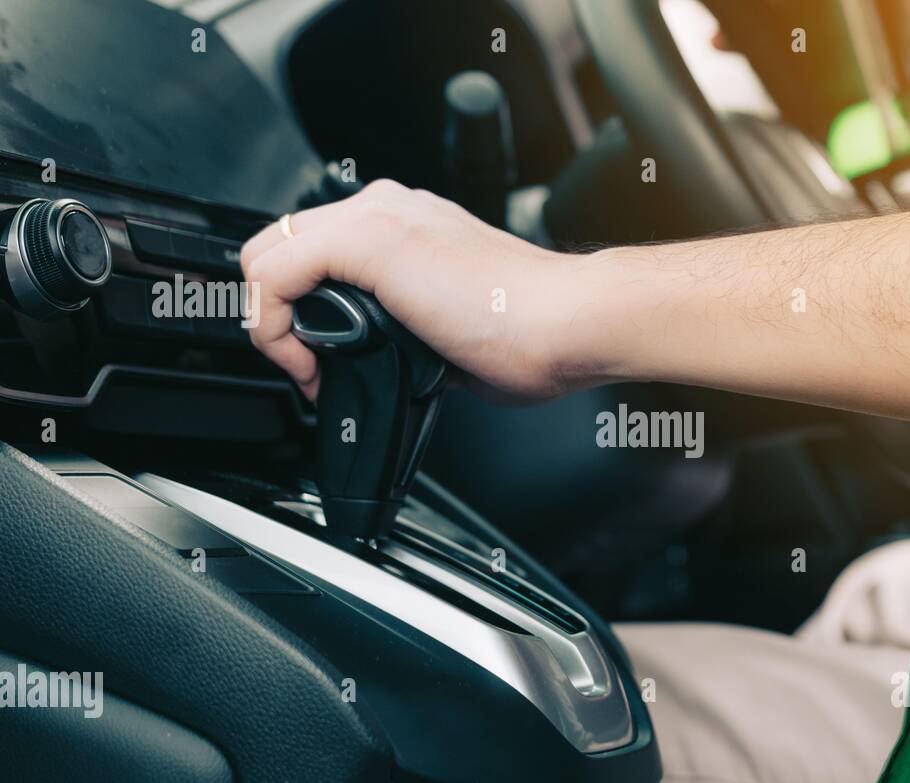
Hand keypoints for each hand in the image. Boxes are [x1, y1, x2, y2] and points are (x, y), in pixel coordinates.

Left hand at [240, 179, 588, 402]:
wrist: (567, 323)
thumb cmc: (533, 333)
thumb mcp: (453, 332)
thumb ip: (410, 335)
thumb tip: (391, 366)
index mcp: (409, 226)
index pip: (313, 253)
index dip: (298, 315)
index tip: (322, 366)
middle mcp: (388, 209)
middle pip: (279, 248)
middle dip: (278, 317)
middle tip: (307, 370)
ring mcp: (378, 217)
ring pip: (267, 254)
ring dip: (272, 323)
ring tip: (306, 370)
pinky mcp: (369, 239)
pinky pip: (274, 273)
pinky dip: (271, 326)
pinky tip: (305, 363)